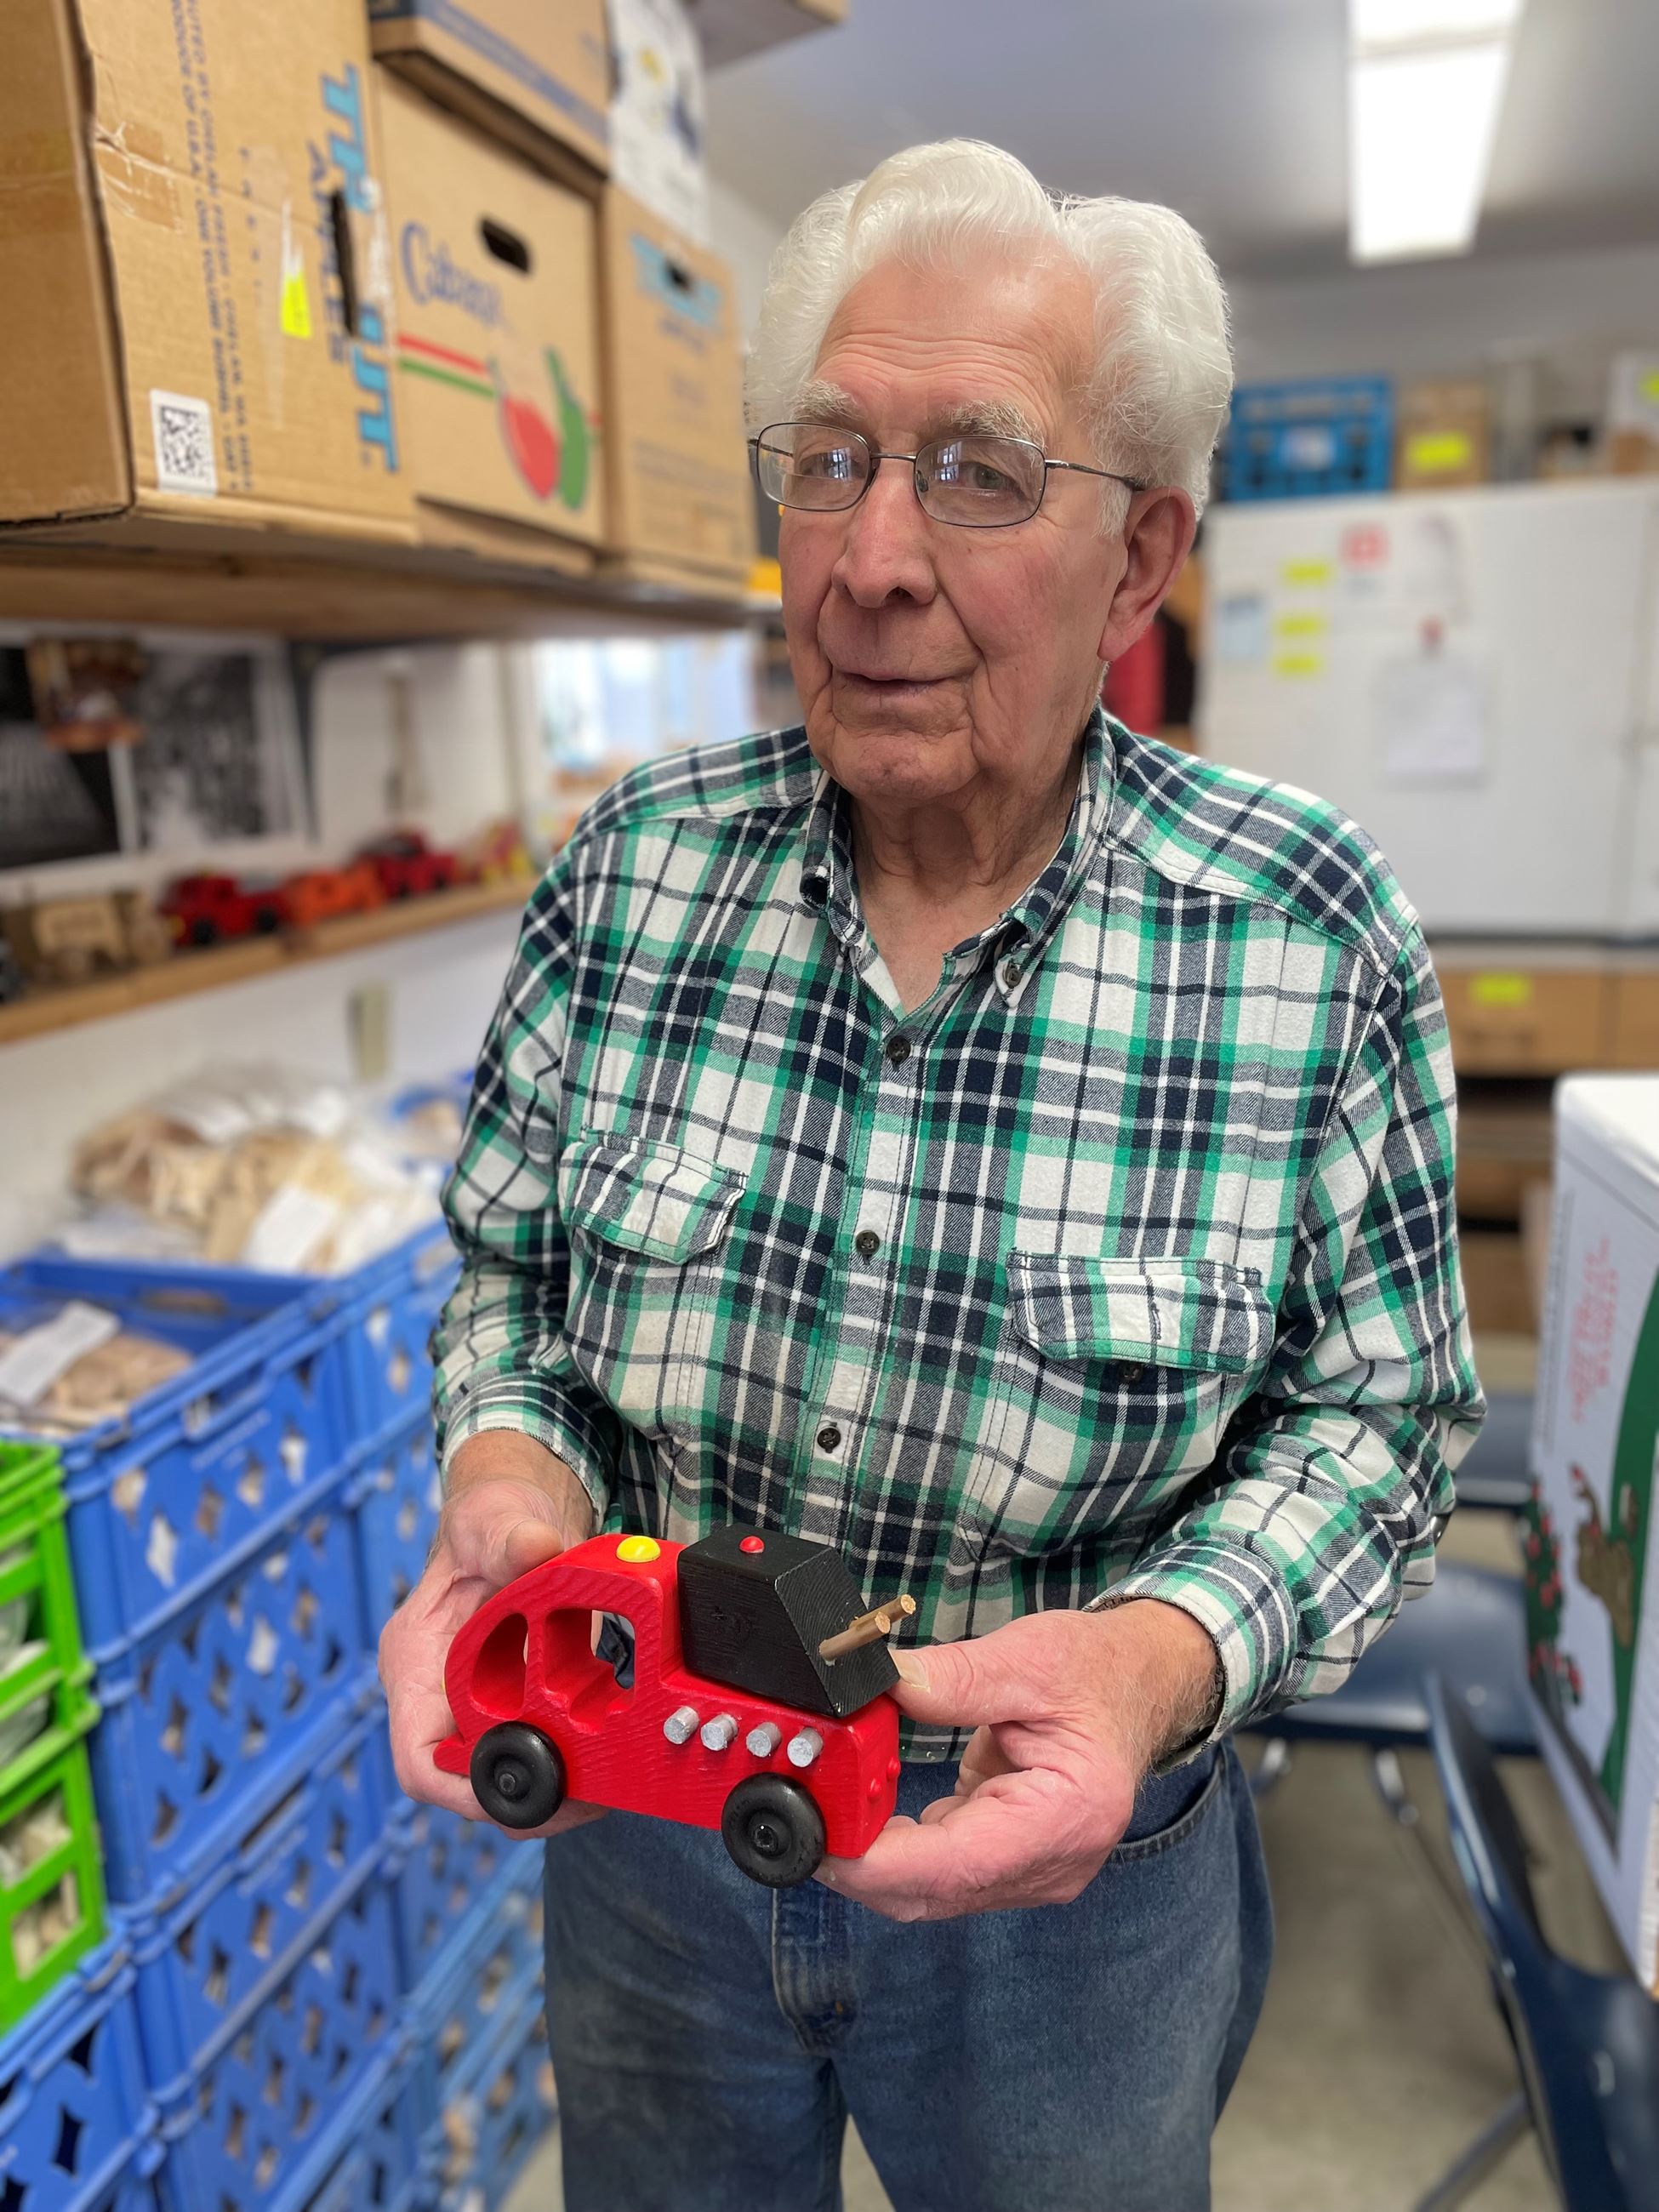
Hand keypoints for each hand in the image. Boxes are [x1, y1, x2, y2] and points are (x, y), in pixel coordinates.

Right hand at [378, 1436, 603, 1836]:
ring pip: (511, 1771)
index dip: (464, 1790)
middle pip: (469, 1781)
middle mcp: (442, 1695)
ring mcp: (480, 1703)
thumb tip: (536, 1549)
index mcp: (416, 1663)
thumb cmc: (488, 1518)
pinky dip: (577, 1751)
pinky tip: (619, 1744)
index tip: (527, 1787)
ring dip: (560, 1781)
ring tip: (613, 1778)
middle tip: (591, 1793)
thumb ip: (509, 1538)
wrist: (515, 1514)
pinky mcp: (520, 1700)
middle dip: (529, 1797)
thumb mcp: (493, 1517)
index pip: (418, 1759)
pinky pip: (543, 1744)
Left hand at [818, 1599, 1219, 1921]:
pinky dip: (899, 1850)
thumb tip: (876, 1684)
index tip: (821, 1840)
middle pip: (937, 1892)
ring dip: (875, 1859)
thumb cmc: (1097, 1672)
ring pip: (934, 1891)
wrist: (1140, 1685)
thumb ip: (952, 1677)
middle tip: (801, 1815)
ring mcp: (1035, 1870)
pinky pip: (944, 1872)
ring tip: (825, 1806)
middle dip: (862, 1864)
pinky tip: (866, 1810)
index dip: (880, 1864)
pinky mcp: (1015, 1862)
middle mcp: (1054, 1861)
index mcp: (1067, 1816)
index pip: (958, 1864)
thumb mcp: (1028, 1658)